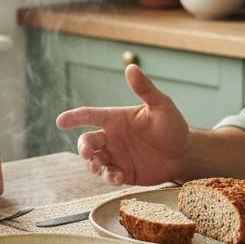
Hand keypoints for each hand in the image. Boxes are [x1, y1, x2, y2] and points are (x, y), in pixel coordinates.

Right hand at [55, 64, 189, 185]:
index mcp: (115, 118)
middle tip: (87, 153)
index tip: (60, 121)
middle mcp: (111, 137)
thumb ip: (145, 89)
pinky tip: (118, 177)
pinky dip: (109, 177)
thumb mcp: (161, 105)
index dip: (74, 117)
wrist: (184, 153)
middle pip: (86, 141)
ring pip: (94, 161)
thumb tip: (131, 67)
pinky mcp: (123, 173)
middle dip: (83, 148)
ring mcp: (116, 156)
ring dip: (93, 164)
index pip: (89, 115)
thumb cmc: (172, 125)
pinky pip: (109, 176)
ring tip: (100, 165)